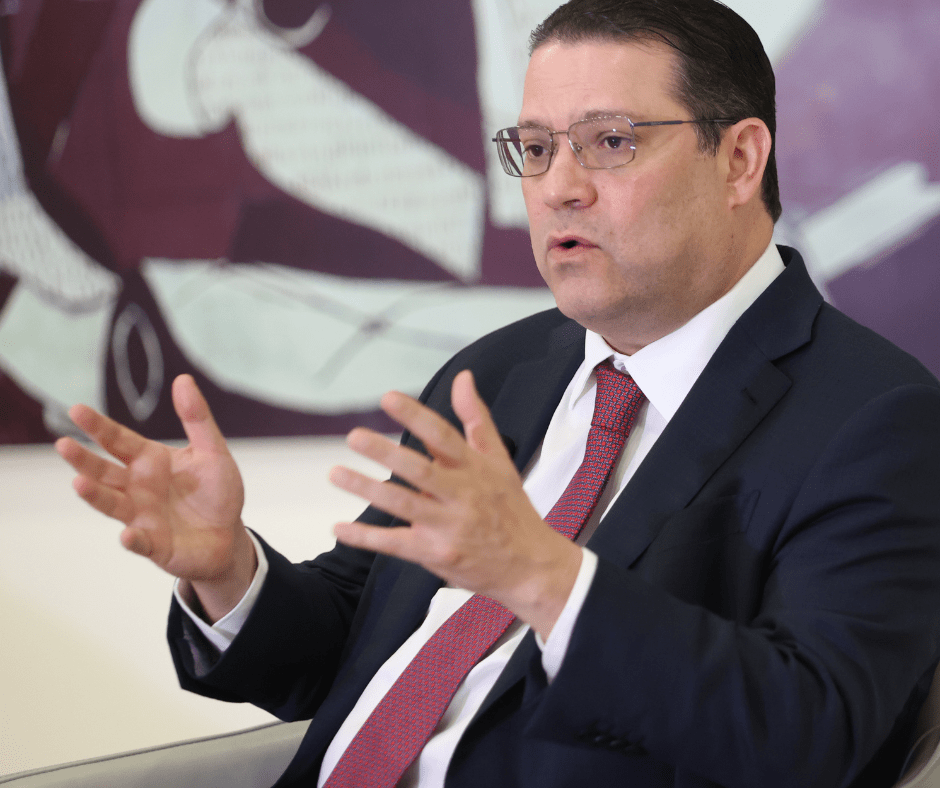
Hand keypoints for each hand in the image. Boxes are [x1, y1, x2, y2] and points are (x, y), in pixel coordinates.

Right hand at [55, 374, 255, 621]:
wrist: (228, 535)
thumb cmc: (216, 491)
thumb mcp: (212, 450)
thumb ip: (196, 418)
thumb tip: (183, 378)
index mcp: (148, 460)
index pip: (117, 440)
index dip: (98, 426)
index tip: (76, 409)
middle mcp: (136, 487)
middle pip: (103, 471)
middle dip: (83, 460)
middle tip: (63, 444)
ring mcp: (141, 516)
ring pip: (111, 504)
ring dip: (95, 495)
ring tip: (79, 483)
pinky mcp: (154, 544)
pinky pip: (140, 542)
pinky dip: (133, 540)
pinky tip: (128, 534)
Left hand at [329, 370, 581, 638]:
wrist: (531, 566)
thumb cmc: (511, 508)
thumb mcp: (500, 460)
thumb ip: (476, 418)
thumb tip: (463, 377)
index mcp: (475, 468)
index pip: (443, 436)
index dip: (415, 415)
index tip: (388, 397)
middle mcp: (462, 495)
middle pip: (419, 470)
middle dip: (384, 453)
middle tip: (354, 436)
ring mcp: (448, 526)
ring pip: (402, 504)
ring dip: (365, 489)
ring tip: (335, 473)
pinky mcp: (436, 554)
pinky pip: (395, 544)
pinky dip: (366, 537)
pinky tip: (339, 528)